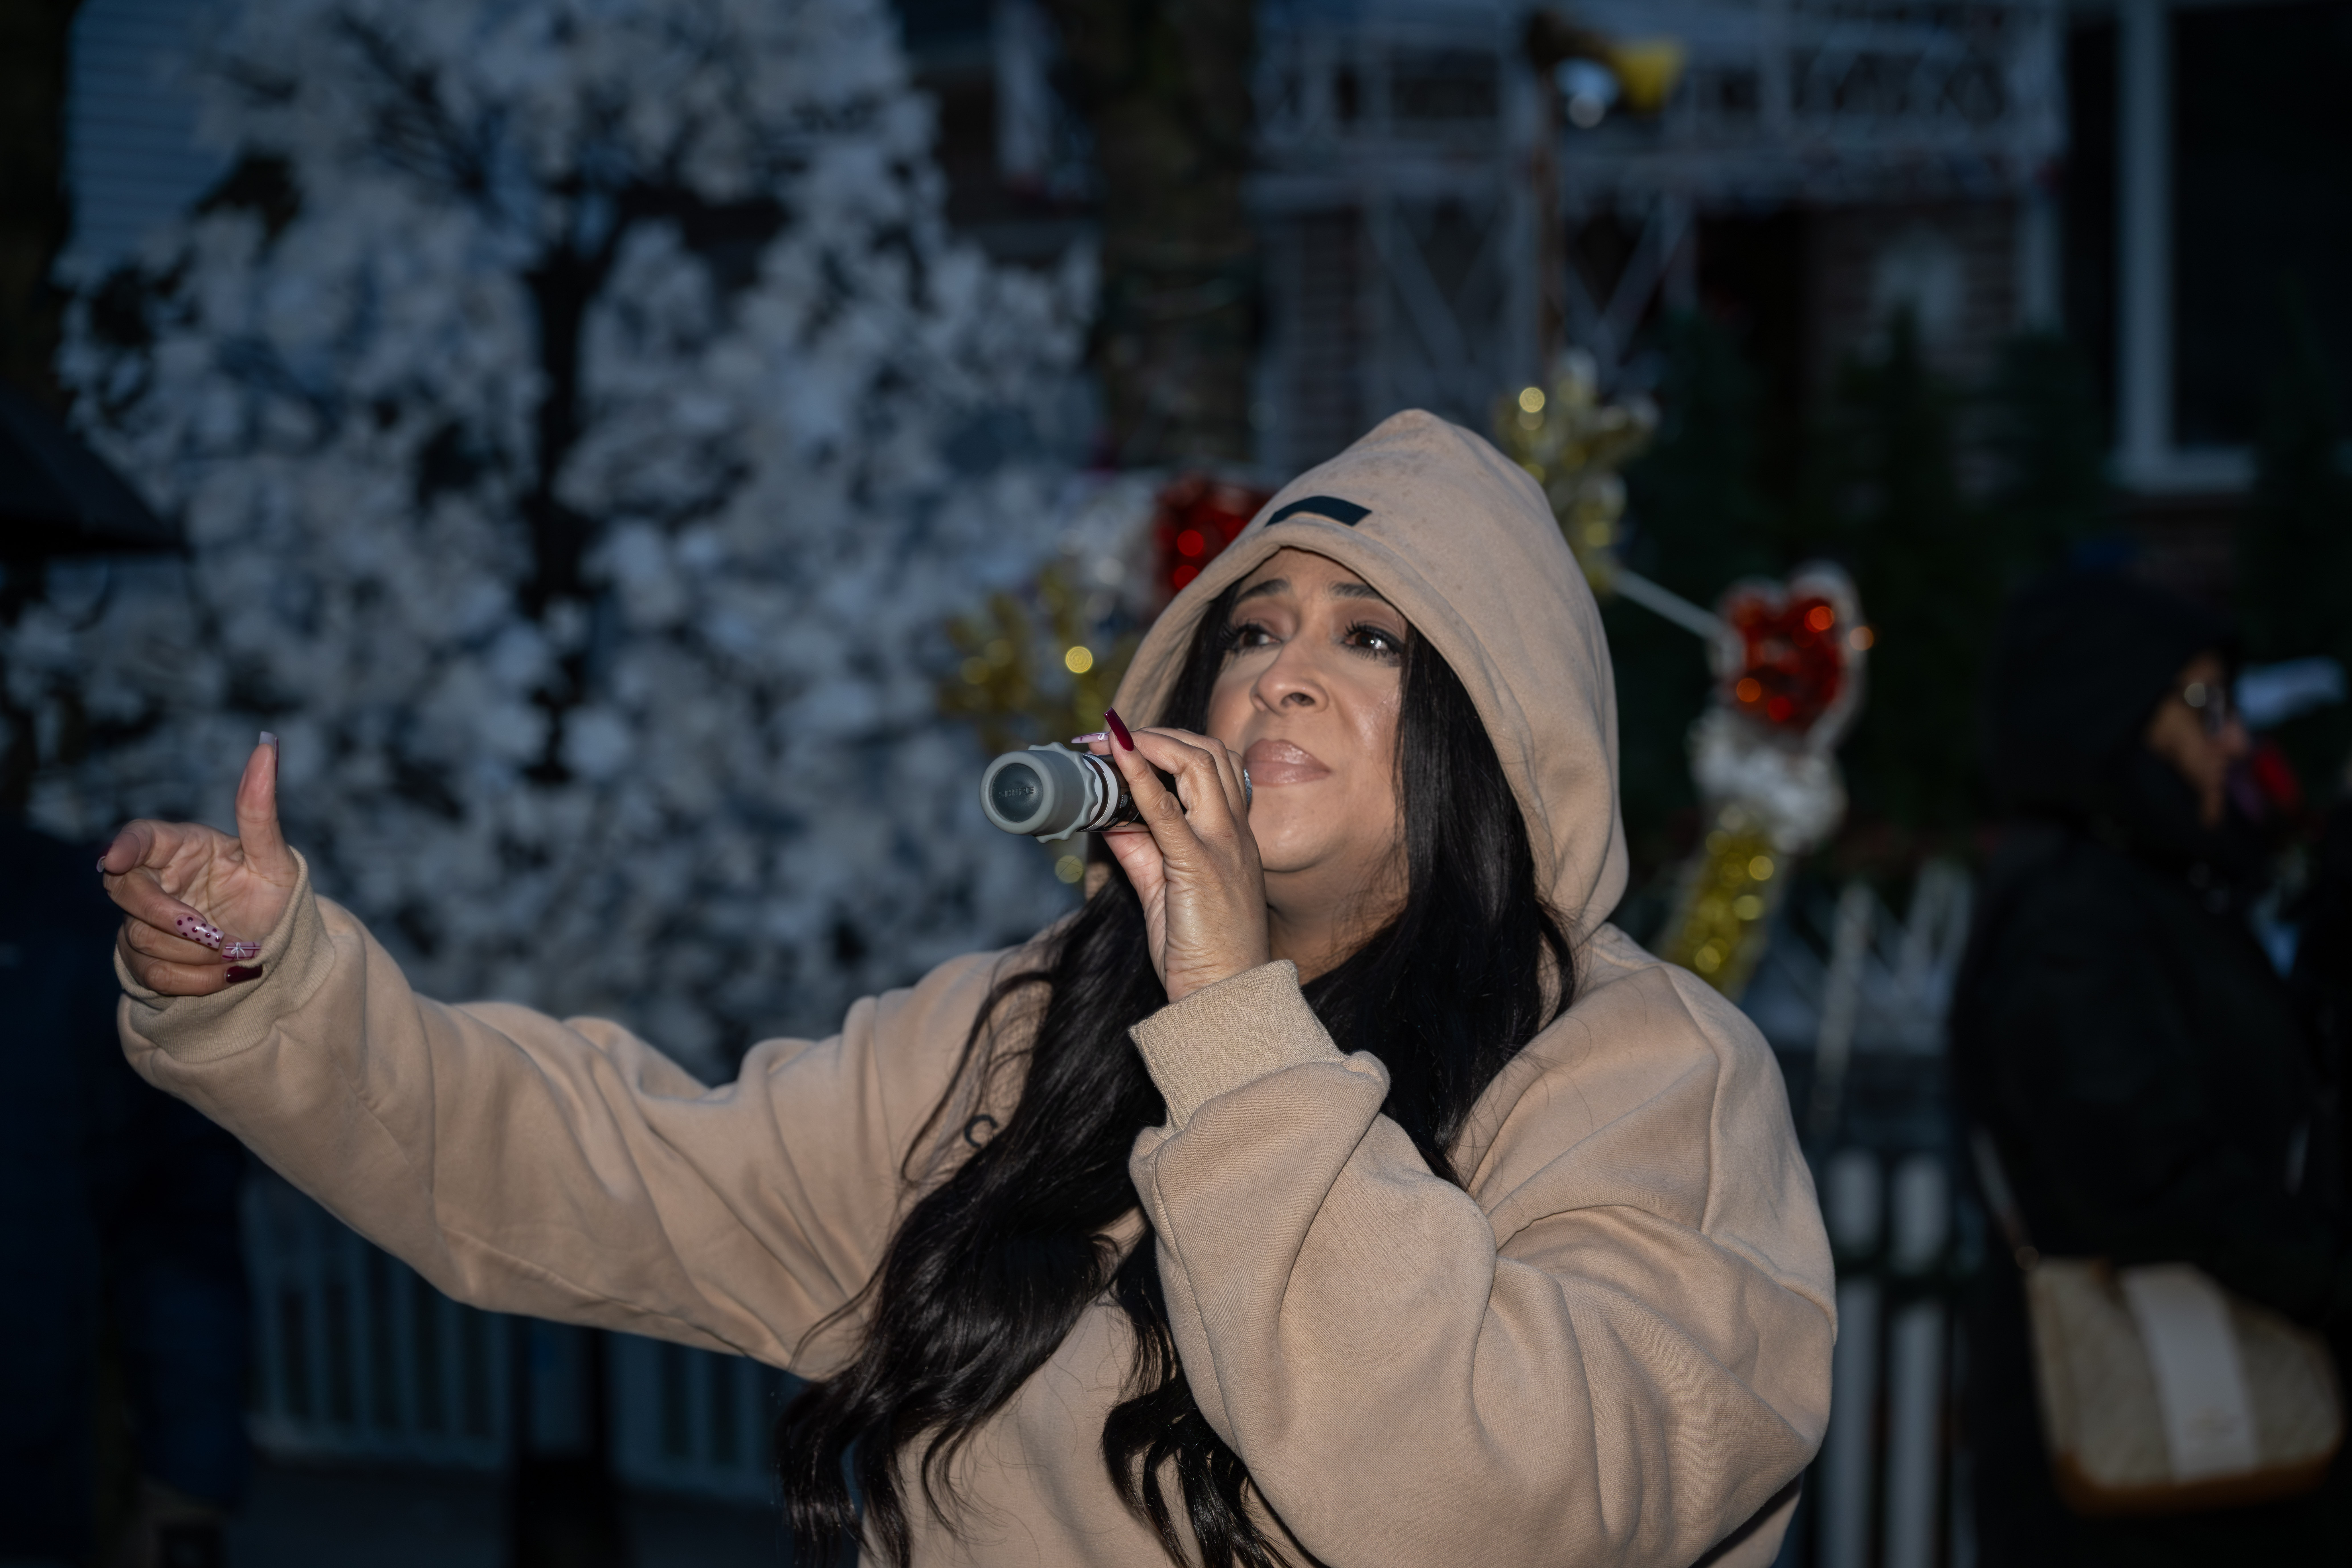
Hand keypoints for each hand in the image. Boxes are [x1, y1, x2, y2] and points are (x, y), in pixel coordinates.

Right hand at [100, 737, 299, 995]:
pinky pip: (152, 973)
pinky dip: (191, 981)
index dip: (123, 846)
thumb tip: (266, 746)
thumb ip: (261, 811)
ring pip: (141, 938)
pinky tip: (225, 976)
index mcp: (180, 847)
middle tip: (212, 932)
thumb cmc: (272, 896)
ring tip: (238, 952)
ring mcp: (144, 921)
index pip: (138, 836)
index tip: (114, 860)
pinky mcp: (145, 958)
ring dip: (194, 954)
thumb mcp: (275, 859)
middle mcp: (156, 881)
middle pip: (126, 891)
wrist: (275, 948)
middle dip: (168, 916)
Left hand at [1093, 711, 1269, 1003]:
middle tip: (1109, 734)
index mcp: (1232, 836)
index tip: (1124, 741)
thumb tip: (1107, 818)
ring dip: (1150, 741)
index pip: (1214, 766)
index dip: (1169, 744)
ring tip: (1110, 739)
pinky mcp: (1198, 866)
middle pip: (1208, 753)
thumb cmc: (1201, 949)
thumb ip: (1140, 850)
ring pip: (1198, 763)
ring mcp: (1221, 846)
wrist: (1225, 997)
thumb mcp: (1165, 888)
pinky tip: (1116, 756)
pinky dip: (1138, 775)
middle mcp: (1233, 833)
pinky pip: (1167, 808)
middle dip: (1157, 734)